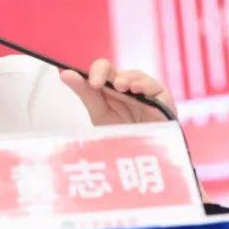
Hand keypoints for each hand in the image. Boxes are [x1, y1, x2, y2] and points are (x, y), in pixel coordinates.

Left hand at [59, 59, 176, 124]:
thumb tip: (64, 73)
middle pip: (118, 71)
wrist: (143, 158)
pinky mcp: (163, 102)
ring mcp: (147, 93)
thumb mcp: (100, 114)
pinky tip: (137, 90)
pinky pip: (158, 89)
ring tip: (119, 85)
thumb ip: (85, 93)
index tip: (76, 76)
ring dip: (127, 78)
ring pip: (138, 76)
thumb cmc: (124, 134)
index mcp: (113, 87)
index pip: (102, 70)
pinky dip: (147, 86)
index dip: (92, 70)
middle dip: (104, 72)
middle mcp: (130, 87)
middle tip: (95, 83)